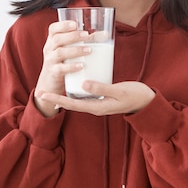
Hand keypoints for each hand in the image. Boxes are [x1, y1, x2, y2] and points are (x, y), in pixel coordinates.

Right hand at [34, 20, 90, 116]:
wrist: (50, 83)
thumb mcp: (69, 50)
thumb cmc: (63, 61)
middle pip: (58, 39)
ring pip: (60, 53)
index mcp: (52, 40)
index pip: (53, 29)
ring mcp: (50, 61)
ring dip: (75, 50)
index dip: (63, 25)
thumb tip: (105, 34)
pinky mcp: (54, 73)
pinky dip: (71, 66)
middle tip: (86, 35)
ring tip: (89, 50)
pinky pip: (61, 69)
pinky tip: (81, 66)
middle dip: (73, 36)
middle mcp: (49, 49)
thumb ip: (84, 41)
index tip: (75, 24)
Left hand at [38, 81, 154, 115]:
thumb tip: (83, 84)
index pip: (73, 104)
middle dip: (56, 97)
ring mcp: (98, 101)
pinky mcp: (101, 96)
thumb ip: (102, 87)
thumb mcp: (119, 91)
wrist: (146, 100)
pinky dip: (76, 87)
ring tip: (53, 85)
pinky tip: (72, 80)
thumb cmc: (135, 95)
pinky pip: (85, 93)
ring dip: (65, 93)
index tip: (44, 94)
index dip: (57, 99)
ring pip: (77, 98)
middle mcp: (95, 106)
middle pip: (71, 102)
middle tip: (41, 92)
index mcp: (97, 107)